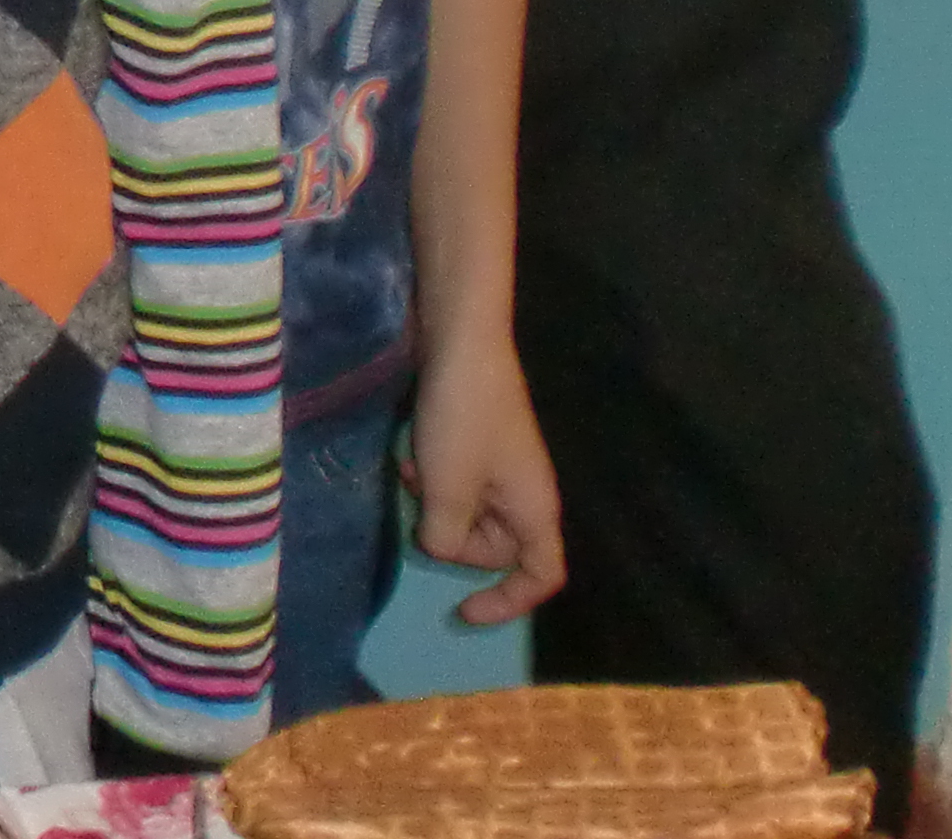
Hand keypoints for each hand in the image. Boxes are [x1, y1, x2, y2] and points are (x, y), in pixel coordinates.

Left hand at [400, 328, 565, 624]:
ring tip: (413, 471)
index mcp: (535, 511)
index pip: (541, 577)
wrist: (461, 341)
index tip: (463, 611)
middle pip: (492, 548)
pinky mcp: (478, 444)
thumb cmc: (462, 419)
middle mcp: (525, 494)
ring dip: (435, 504)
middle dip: (452, 538)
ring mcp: (502, 467)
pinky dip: (432, 477)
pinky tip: (410, 453)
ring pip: (467, 514)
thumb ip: (445, 537)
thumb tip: (438, 547)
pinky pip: (455, 482)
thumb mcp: (448, 489)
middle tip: (422, 506)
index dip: (508, 604)